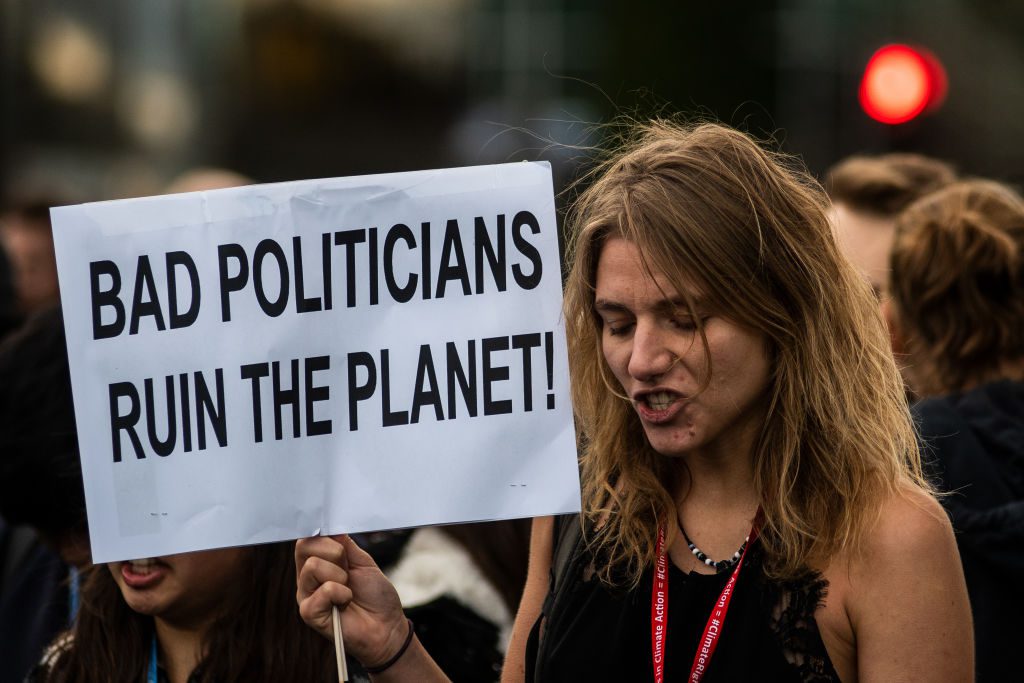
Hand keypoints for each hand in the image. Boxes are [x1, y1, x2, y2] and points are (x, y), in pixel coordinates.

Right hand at [295, 534, 409, 667]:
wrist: (386, 625)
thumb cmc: (375, 595)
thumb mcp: (363, 561)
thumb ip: (345, 544)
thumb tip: (331, 525)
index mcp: (319, 562)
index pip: (307, 538)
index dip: (323, 533)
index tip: (341, 541)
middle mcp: (307, 577)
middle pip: (304, 546)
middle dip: (334, 552)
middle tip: (349, 569)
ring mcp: (306, 595)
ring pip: (313, 566)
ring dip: (340, 575)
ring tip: (348, 589)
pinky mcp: (309, 613)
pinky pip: (324, 590)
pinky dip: (341, 593)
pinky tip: (346, 603)